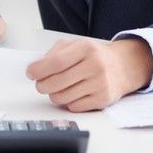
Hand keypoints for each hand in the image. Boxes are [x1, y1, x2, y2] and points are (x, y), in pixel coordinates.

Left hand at [26, 38, 152, 111]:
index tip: (30, 73)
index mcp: (85, 48)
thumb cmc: (94, 55)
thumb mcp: (75, 45)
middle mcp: (95, 65)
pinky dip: (67, 102)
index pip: (56, 62)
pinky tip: (72, 93)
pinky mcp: (103, 100)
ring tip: (56, 89)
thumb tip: (35, 67)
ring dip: (53, 95)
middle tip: (40, 84)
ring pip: (63, 97)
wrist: (123, 66)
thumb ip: (54, 53)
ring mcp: (100, 84)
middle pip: (57, 82)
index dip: (39, 70)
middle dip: (42, 85)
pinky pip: (74, 107)